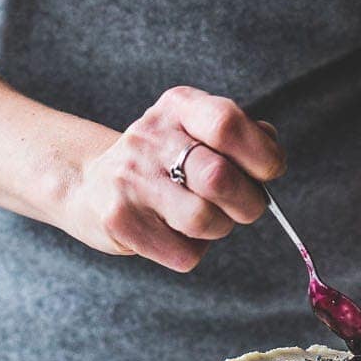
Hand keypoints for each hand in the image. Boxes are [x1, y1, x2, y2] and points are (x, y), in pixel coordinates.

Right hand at [58, 87, 285, 271]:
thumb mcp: (196, 130)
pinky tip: (174, 232)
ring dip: (219, 228)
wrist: (90, 184)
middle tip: (244, 205)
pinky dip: (192, 250)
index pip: (227, 123)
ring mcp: (130, 179)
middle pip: (220, 178)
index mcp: (178, 106)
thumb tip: (271, 155)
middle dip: (248, 202)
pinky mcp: (119, 220)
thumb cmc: (164, 159)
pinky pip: (184, 254)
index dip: (261, 154)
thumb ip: (240, 136)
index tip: (270, 171)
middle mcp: (151, 137)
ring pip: (204, 221)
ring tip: (205, 217)